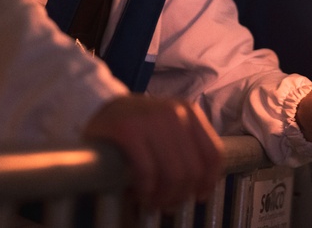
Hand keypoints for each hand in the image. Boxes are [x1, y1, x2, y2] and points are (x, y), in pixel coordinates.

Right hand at [83, 95, 223, 209]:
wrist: (97, 105)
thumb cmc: (138, 124)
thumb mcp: (169, 126)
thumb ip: (186, 147)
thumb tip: (200, 187)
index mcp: (189, 111)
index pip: (214, 153)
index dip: (209, 181)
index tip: (199, 196)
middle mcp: (174, 112)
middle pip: (193, 169)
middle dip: (180, 195)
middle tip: (167, 205)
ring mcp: (151, 119)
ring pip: (173, 174)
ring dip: (163, 197)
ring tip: (152, 203)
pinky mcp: (127, 129)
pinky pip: (147, 172)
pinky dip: (145, 190)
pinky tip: (139, 194)